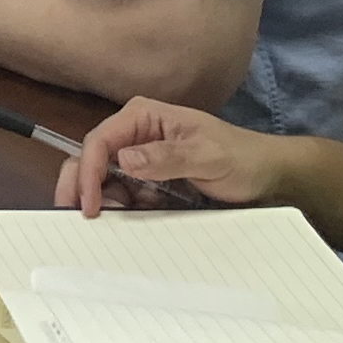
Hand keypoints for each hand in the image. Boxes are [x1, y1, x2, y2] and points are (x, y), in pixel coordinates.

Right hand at [58, 95, 292, 214]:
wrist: (266, 174)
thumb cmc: (240, 158)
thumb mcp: (207, 156)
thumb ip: (167, 157)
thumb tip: (124, 160)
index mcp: (144, 117)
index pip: (100, 141)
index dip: (88, 172)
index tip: (89, 205)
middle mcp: (135, 134)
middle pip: (93, 157)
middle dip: (80, 185)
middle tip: (75, 216)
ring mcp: (140, 157)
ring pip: (103, 178)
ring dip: (100, 200)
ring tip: (105, 224)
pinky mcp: (149, 178)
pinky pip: (123, 193)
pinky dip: (119, 208)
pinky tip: (125, 222)